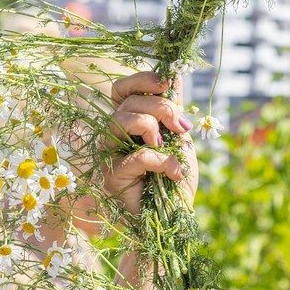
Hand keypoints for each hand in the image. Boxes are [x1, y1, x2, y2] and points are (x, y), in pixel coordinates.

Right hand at [102, 71, 190, 214]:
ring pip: (122, 120)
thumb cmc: (174, 180)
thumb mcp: (179, 137)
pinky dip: (163, 161)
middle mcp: (112, 136)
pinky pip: (137, 155)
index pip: (121, 89)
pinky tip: (174, 174)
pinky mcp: (111, 177)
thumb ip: (173, 107)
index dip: (141, 80)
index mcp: (126, 123)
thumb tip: (176, 72)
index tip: (167, 84)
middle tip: (181, 127)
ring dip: (153, 127)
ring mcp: (108, 156)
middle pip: (127, 102)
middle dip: (161, 107)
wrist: (176, 217)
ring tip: (169, 145)